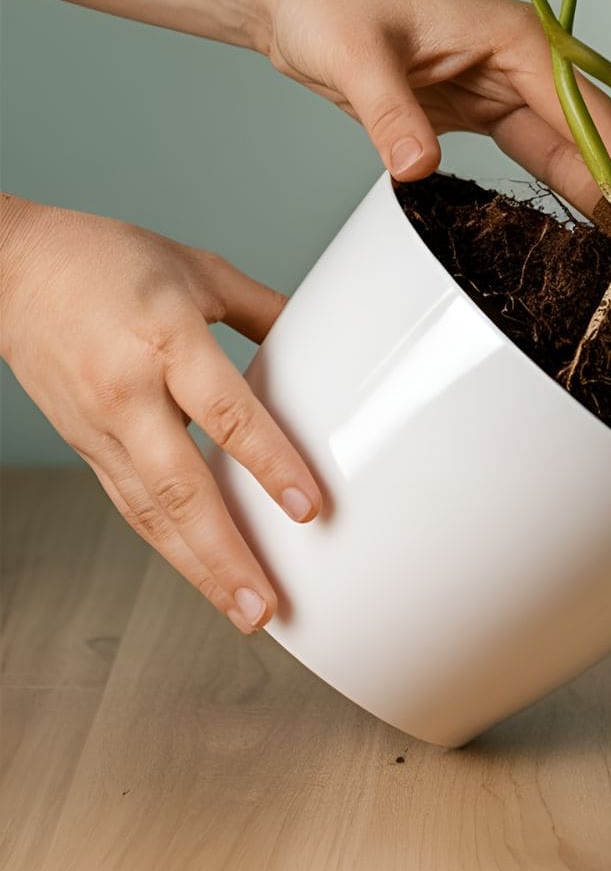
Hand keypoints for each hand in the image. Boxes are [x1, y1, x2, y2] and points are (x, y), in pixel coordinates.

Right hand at [0, 195, 321, 631]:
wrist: (12, 271)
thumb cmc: (106, 260)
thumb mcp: (197, 269)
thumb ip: (260, 307)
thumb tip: (319, 334)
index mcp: (163, 333)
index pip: (224, 410)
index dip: (268, 461)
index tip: (306, 507)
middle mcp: (127, 388)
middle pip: (180, 484)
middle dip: (226, 553)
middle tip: (267, 603)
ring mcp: (100, 424)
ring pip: (151, 511)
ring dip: (199, 567)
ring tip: (243, 610)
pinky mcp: (85, 444)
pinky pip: (130, 504)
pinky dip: (168, 543)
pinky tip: (200, 572)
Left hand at [264, 0, 610, 215]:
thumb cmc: (329, 2)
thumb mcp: (357, 57)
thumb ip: (393, 114)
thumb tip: (418, 167)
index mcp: (516, 34)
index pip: (583, 106)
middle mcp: (523, 58)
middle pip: (590, 131)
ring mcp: (505, 84)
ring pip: (568, 146)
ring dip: (597, 191)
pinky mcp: (482, 109)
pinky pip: (533, 153)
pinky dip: (558, 185)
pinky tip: (580, 224)